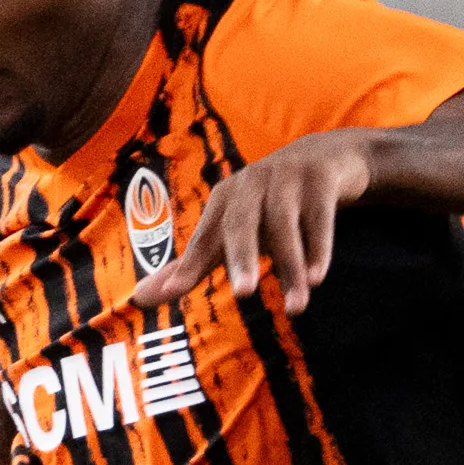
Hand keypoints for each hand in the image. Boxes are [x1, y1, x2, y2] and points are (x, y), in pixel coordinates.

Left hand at [130, 128, 379, 314]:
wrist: (324, 157)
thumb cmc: (266, 206)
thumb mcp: (230, 230)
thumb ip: (191, 265)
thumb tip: (139, 299)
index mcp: (223, 199)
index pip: (203, 238)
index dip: (187, 265)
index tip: (172, 293)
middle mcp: (250, 184)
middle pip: (240, 225)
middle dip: (242, 259)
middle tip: (242, 294)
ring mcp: (286, 178)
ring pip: (285, 227)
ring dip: (291, 267)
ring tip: (296, 306)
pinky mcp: (319, 177)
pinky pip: (319, 217)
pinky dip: (319, 247)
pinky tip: (317, 277)